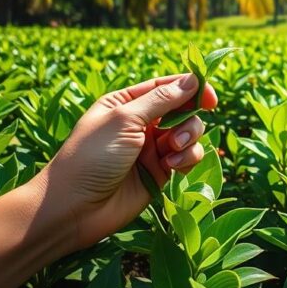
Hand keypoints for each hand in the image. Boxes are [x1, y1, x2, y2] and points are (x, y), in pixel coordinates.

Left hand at [31, 74, 217, 250]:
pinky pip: (186, 158)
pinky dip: (187, 159)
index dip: (191, 87)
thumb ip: (161, 100)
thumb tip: (192, 80)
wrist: (75, 208)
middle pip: (182, 110)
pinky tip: (173, 167)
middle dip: (188, 119)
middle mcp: (141, 123)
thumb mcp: (124, 119)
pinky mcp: (159, 173)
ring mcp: (151, 149)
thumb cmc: (91, 156)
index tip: (212, 97)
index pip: (166, 86)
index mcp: (126, 103)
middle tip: (178, 135)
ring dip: (189, 139)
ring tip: (172, 151)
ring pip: (189, 134)